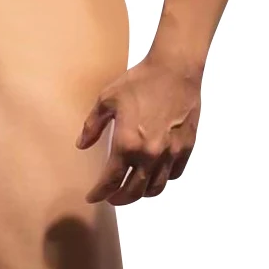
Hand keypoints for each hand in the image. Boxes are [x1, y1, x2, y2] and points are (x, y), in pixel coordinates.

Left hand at [76, 52, 201, 203]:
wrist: (174, 70)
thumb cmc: (139, 81)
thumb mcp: (107, 99)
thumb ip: (92, 125)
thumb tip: (82, 145)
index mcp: (127, 144)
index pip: (111, 180)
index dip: (99, 192)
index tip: (92, 196)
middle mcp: (150, 155)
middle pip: (134, 191)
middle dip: (119, 198)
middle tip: (110, 197)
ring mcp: (170, 154)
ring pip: (155, 188)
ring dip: (141, 193)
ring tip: (131, 188)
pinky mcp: (186, 148)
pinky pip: (174, 175)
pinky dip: (162, 179)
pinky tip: (153, 173)